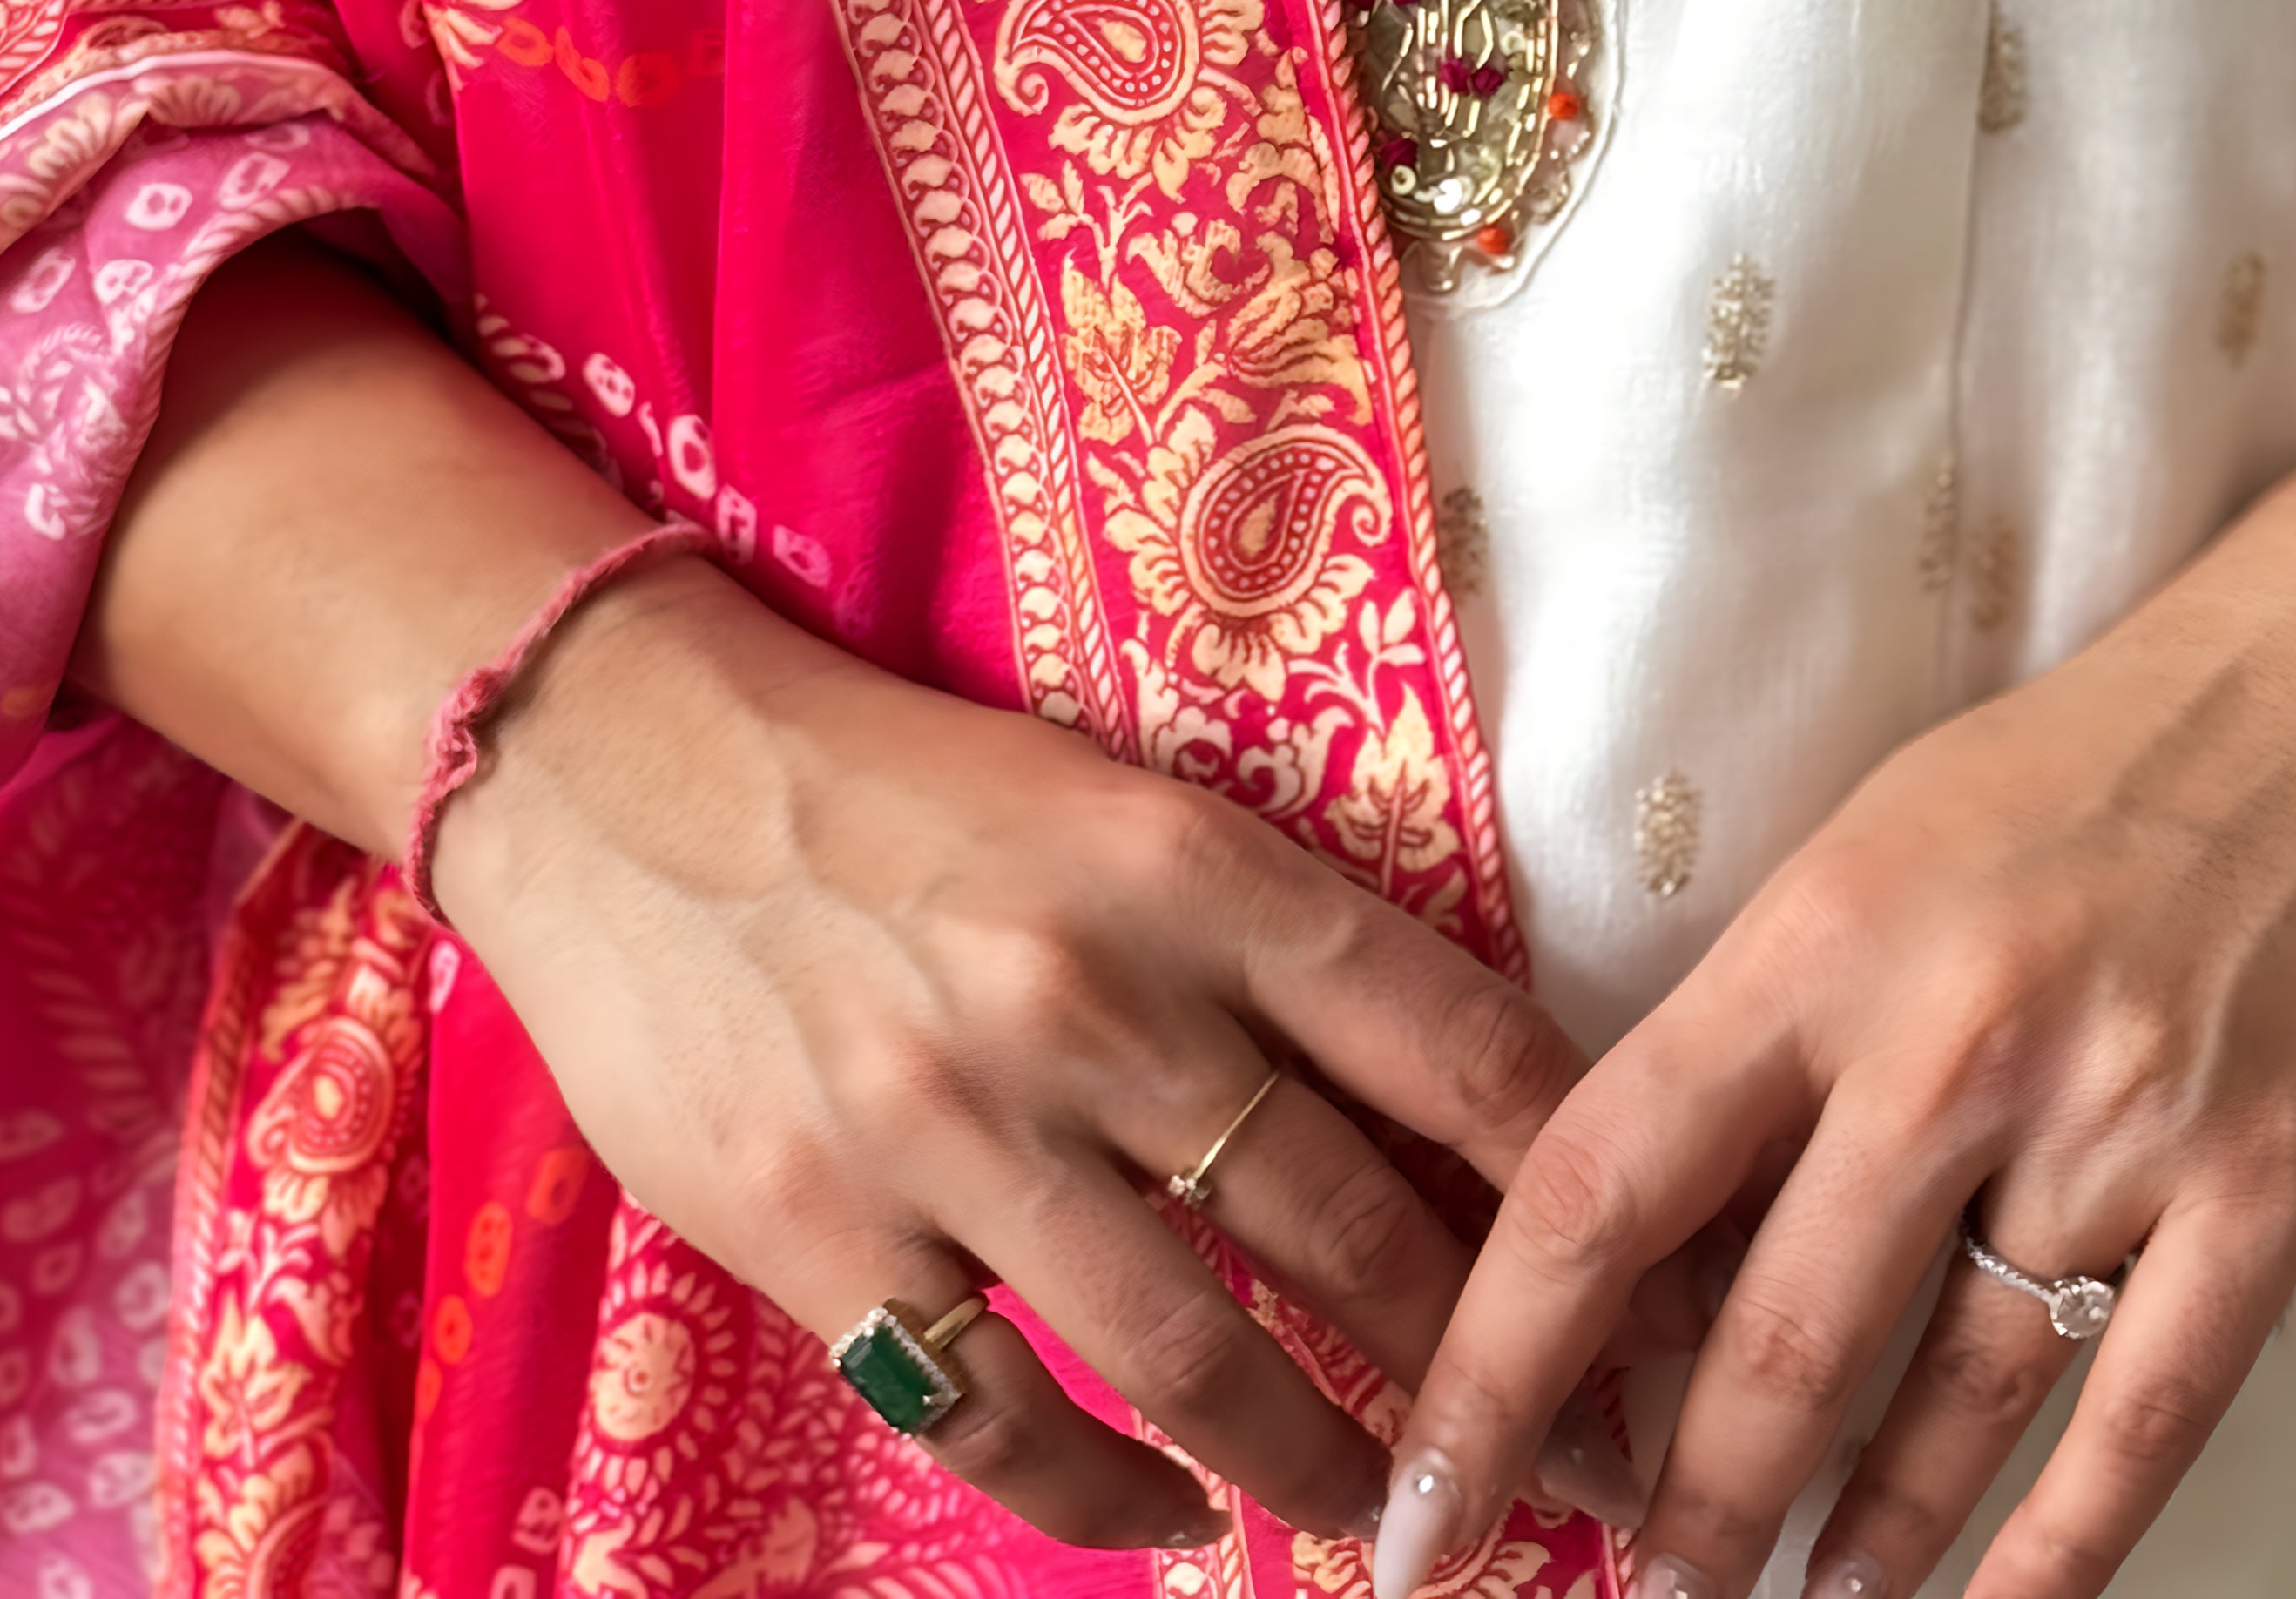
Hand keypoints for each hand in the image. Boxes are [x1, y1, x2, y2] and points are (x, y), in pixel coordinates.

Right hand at [78, 237, 1675, 1560]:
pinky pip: (1006, 1423)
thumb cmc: (906, 787)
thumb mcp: (1116, 810)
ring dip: (1323, 1465)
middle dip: (1493, 1367)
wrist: (629, 771)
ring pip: (1201, 1358)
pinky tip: (1178, 1522)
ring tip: (1394, 1523)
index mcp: (1191, 869)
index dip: (1577, 1182)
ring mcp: (954, 1132)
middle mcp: (1093, 1002)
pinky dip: (1112, 1500)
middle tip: (1591, 1467)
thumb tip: (1452, 1107)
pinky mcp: (824, 1237)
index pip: (1451, 1042)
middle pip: (1353, 1228)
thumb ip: (1267, 949)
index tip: (1665, 1282)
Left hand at [1370, 315, 2295, 1598]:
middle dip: (1686, 1504)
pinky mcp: (2273, 1188)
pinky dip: (2063, 1545)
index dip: (1500, 1361)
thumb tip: (1660, 1240)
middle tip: (1632, 1596)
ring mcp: (2123, 1122)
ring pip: (1952, 1394)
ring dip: (1860, 1538)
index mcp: (1824, 935)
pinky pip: (2143, 1413)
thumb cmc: (2093, 760)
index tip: (1431, 1499)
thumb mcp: (1881, 844)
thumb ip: (1778, 1033)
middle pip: (1773, 1332)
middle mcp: (1954, 1037)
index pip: (1608, 1177)